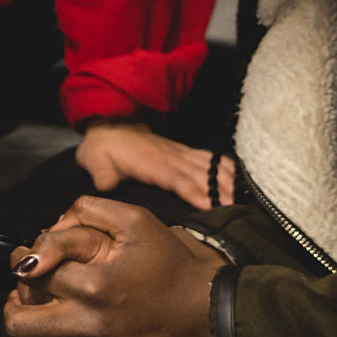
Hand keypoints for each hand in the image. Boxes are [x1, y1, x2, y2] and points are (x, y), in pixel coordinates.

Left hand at [4, 196, 219, 336]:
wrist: (206, 314)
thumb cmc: (169, 264)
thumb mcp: (135, 220)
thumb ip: (87, 211)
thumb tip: (44, 233)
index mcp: (93, 285)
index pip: (30, 274)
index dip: (23, 262)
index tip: (27, 260)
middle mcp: (90, 325)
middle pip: (18, 322)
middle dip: (14, 303)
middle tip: (25, 292)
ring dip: (26, 333)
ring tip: (38, 316)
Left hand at [76, 119, 236, 209]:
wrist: (107, 127)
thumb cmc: (101, 150)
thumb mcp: (94, 161)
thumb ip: (102, 175)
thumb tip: (108, 185)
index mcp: (150, 164)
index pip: (176, 179)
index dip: (194, 191)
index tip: (211, 205)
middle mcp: (169, 157)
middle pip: (199, 175)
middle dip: (218, 191)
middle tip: (236, 209)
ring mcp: (178, 153)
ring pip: (207, 166)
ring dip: (225, 180)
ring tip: (242, 198)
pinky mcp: (182, 152)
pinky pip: (207, 158)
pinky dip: (224, 167)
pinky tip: (237, 178)